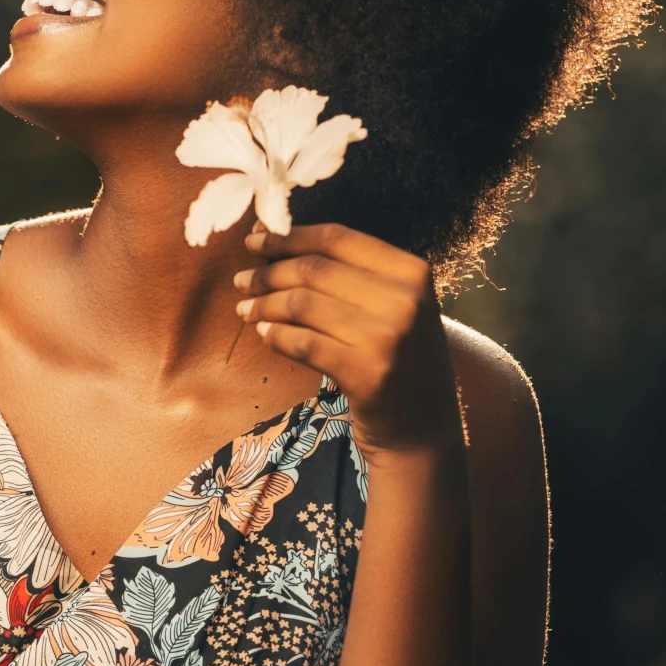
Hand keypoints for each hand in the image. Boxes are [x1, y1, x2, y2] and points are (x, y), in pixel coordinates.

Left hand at [233, 220, 457, 459]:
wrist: (424, 428)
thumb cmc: (400, 361)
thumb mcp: (396, 307)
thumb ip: (353, 276)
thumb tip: (279, 243)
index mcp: (412, 271)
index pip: (337, 238)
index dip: (288, 236)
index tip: (255, 239)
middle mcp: (405, 300)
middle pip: (314, 270)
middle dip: (268, 273)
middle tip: (241, 280)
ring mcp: (387, 338)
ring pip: (303, 305)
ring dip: (265, 305)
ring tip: (246, 310)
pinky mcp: (366, 375)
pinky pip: (303, 344)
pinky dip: (276, 336)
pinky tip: (263, 334)